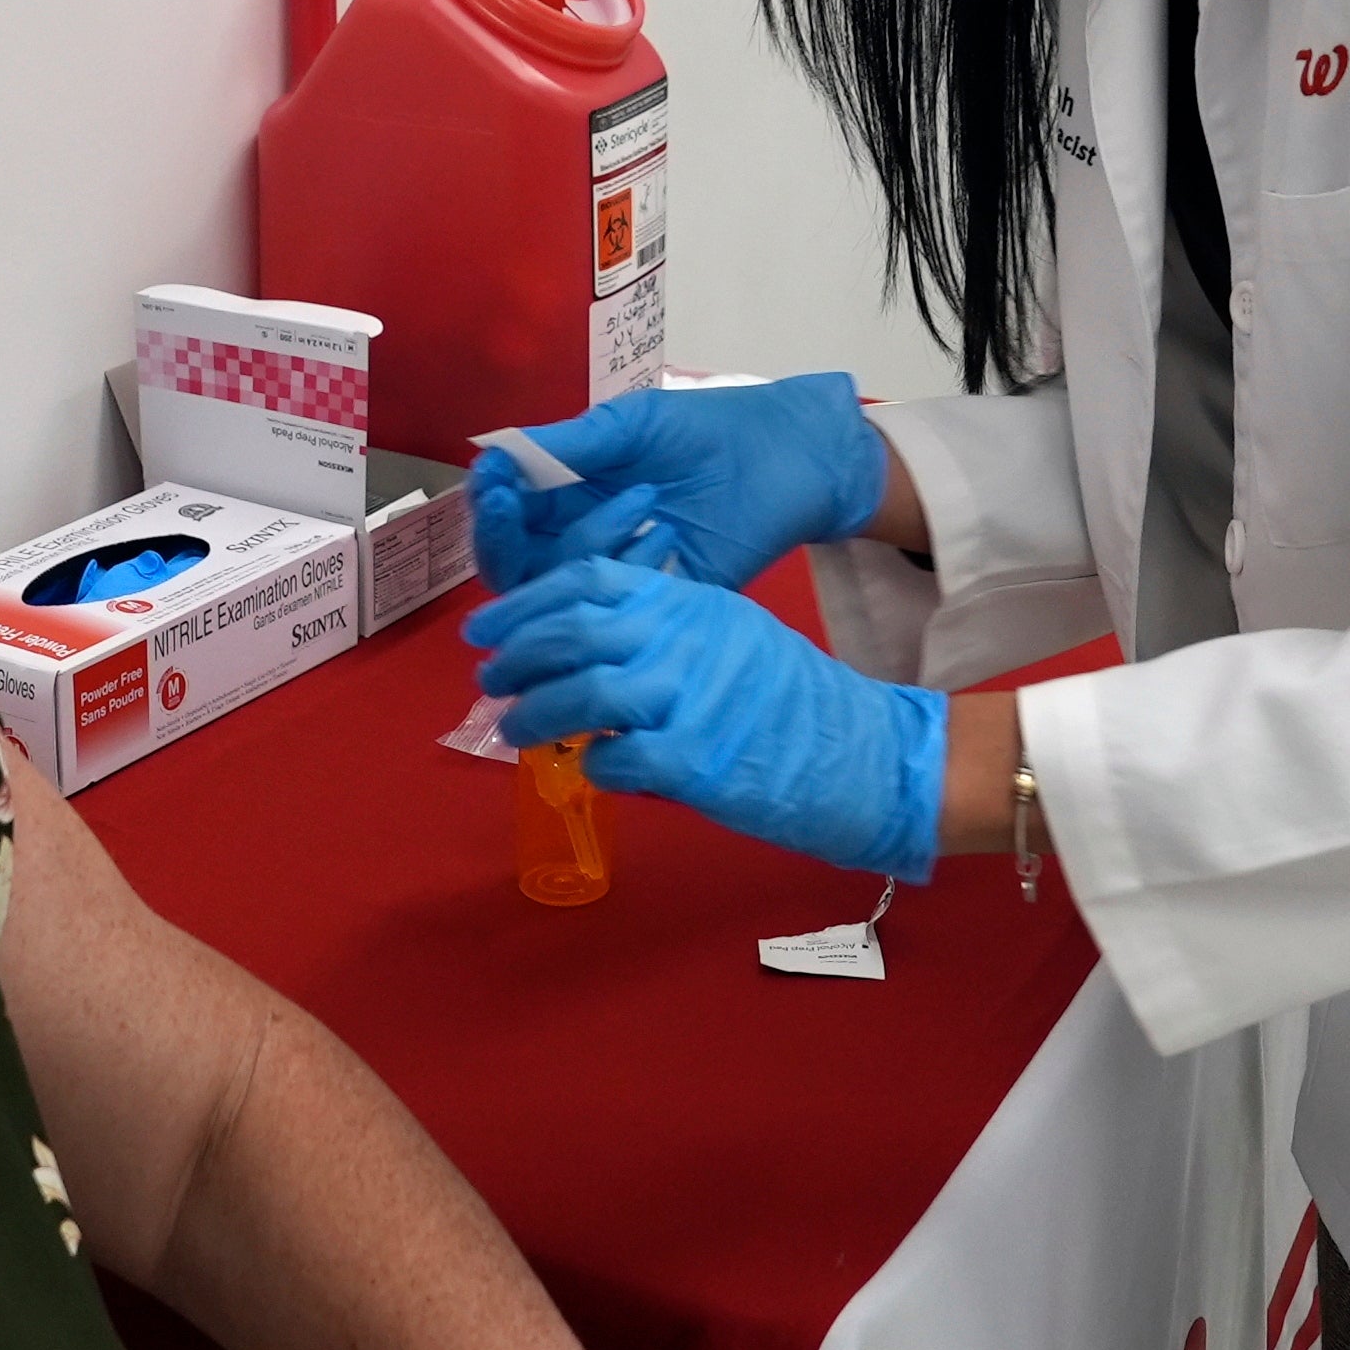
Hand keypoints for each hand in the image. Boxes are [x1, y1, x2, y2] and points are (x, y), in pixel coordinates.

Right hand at [464, 373, 886, 592]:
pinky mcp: (658, 602)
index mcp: (566, 493)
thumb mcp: (633, 424)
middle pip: (514, 565)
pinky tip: (670, 536)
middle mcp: (580, 539)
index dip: (488, 504)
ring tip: (648, 499)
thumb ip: (570, 444)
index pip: (505, 515)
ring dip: (588, 544)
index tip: (492, 479)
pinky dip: (634, 571)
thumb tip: (494, 454)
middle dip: (504, 538)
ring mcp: (618, 575)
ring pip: (559, 590)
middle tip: (514, 505)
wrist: (789, 457)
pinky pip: (618, 608)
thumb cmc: (707, 429)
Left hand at [465, 557, 947, 880]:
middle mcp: (683, 638)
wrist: (863, 753)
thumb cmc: (792, 699)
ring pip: (580, 697)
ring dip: (535, 717)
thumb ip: (664, 629)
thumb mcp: (729, 633)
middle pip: (571, 632)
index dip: (525, 602)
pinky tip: (589, 770)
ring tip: (515, 732)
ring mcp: (688, 698)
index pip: (587, 579)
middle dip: (515, 657)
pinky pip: (615, 760)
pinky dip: (591, 767)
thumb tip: (589, 647)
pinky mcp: (695, 761)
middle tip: (487, 680)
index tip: (486, 626)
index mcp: (689, 601)